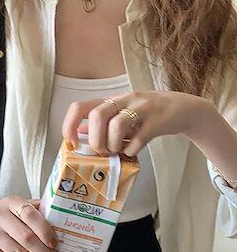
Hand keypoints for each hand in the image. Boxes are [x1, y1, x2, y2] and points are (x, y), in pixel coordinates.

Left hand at [62, 91, 208, 156]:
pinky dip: (131, 149)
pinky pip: (139, 138)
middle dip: (95, 139)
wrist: (181, 109)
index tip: (72, 142)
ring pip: (117, 124)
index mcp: (110, 101)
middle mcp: (123, 100)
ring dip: (112, 144)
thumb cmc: (145, 116)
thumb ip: (101, 124)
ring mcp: (141, 109)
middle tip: (102, 151)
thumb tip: (79, 134)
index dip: (70, 125)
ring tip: (117, 151)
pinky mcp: (157, 121)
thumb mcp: (120, 115)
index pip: (80, 107)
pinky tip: (132, 151)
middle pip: (97, 114)